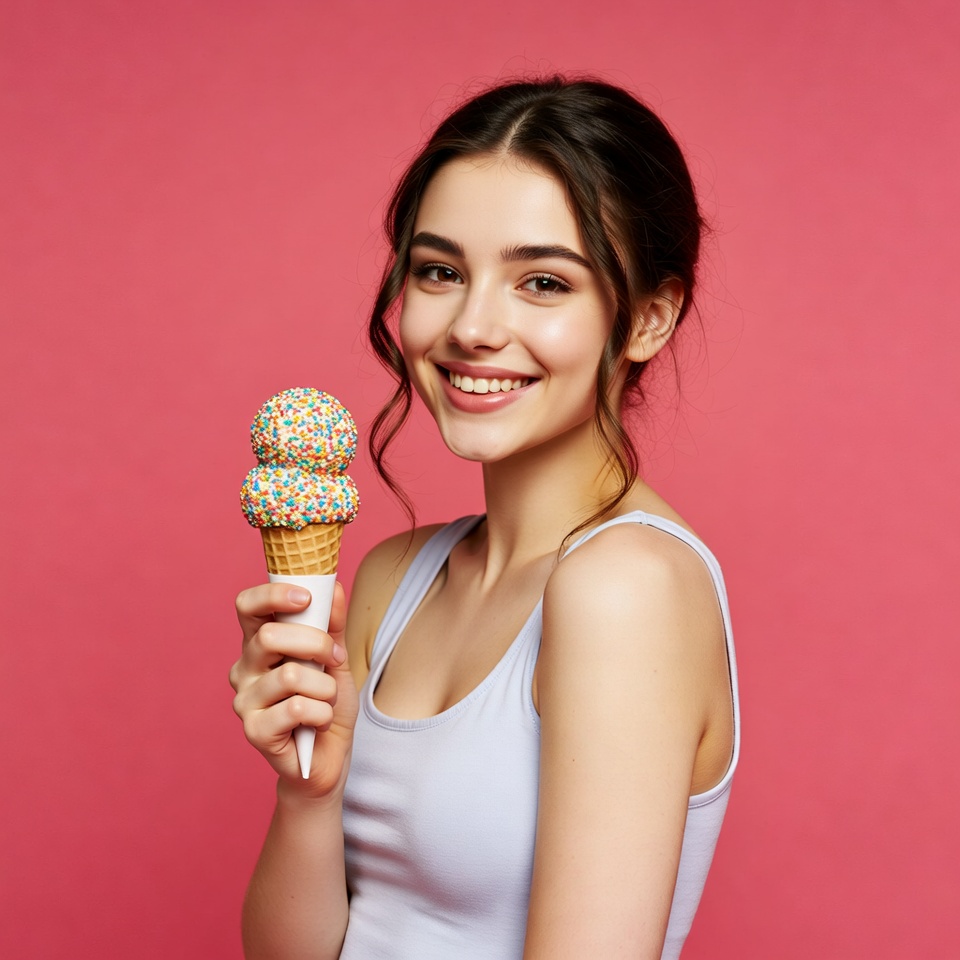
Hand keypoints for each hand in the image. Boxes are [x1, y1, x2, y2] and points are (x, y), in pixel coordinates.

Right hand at [230, 581, 358, 797]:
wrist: (329, 756)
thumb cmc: (326, 702)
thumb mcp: (335, 657)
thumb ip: (332, 624)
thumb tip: (335, 587)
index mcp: (258, 645)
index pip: (247, 606)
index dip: (272, 595)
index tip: (305, 598)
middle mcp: (244, 669)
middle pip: (270, 636)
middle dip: (316, 643)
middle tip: (334, 658)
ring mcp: (244, 701)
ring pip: (291, 675)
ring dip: (325, 687)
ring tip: (326, 699)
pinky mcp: (254, 731)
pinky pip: (297, 708)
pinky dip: (322, 713)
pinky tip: (318, 723)